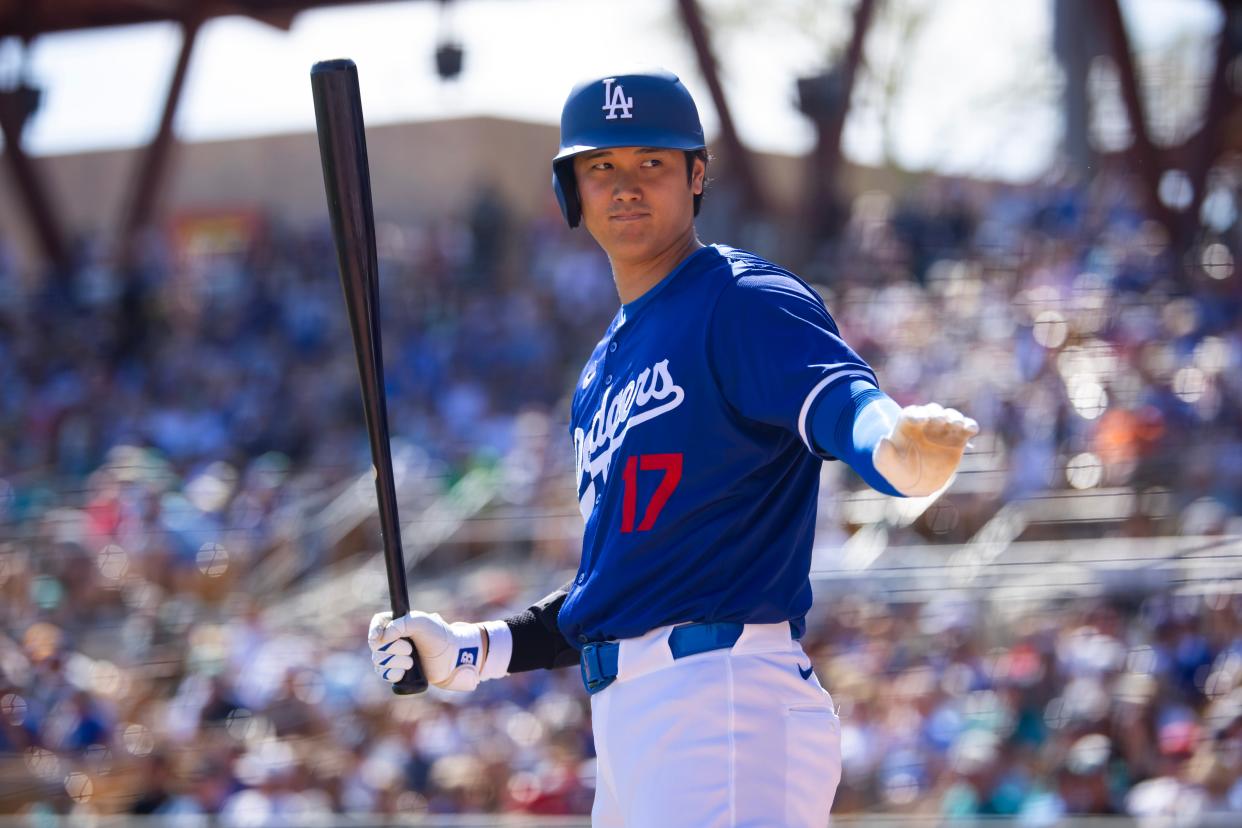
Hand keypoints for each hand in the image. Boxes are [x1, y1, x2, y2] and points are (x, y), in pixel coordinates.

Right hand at [368, 611, 486, 691]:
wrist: (452, 658)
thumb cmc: (439, 636)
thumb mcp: (421, 623)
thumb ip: (400, 624)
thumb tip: (382, 638)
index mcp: (398, 623)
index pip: (377, 623)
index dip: (375, 631)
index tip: (378, 638)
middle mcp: (393, 639)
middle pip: (376, 646)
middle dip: (393, 649)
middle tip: (410, 648)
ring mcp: (394, 656)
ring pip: (379, 661)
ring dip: (396, 662)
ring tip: (412, 661)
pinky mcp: (397, 671)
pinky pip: (384, 674)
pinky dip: (393, 674)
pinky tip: (405, 672)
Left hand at [872, 403, 978, 496]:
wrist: (915, 480)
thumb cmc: (896, 468)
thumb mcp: (884, 463)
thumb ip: (883, 453)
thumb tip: (883, 440)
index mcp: (906, 425)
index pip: (910, 413)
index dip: (914, 414)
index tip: (918, 420)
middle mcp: (926, 423)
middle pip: (932, 411)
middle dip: (936, 413)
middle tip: (939, 420)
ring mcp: (942, 429)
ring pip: (950, 416)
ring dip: (954, 417)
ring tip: (956, 424)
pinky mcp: (958, 438)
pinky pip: (966, 427)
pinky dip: (970, 425)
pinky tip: (972, 429)